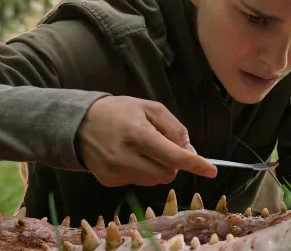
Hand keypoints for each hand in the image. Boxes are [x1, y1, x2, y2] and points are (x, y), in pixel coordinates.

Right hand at [76, 96, 217, 186]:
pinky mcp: (108, 181)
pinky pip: (138, 182)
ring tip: (144, 150)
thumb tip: (189, 151)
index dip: (195, 164)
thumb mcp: (150, 108)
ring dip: (158, 168)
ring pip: (154, 180)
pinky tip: (130, 157)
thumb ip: (174, 128)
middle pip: (167, 173)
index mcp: (138, 134)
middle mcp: (126, 157)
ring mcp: (116, 172)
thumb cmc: (120, 111)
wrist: (78, 123)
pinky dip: (142, 172)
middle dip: (173, 163)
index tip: (212, 170)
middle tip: (164, 146)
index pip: (174, 156)